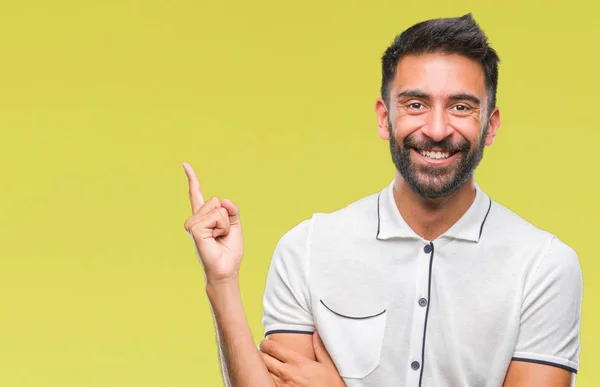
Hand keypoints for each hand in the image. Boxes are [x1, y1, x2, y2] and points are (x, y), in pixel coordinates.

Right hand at [182, 162, 242, 283]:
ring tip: (218, 238)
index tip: (184, 164)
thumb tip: (223, 200)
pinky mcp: (194, 229)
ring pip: (218, 209)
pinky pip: (216, 216)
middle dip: (227, 217)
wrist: (226, 269)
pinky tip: (215, 239)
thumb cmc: (229, 250)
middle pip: (217, 201)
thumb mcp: (235, 225)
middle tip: (222, 235)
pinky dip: (222, 227)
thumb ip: (231, 209)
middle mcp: (195, 219)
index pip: (196, 194)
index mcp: (203, 217)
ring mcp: (192, 224)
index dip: (192, 179)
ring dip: (225, 224)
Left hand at [259, 331, 345, 386]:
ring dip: (262, 368)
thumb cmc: (331, 385)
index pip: (273, 348)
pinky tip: (268, 378)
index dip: (266, 344)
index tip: (265, 343)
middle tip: (262, 353)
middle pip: (263, 359)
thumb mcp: (328, 366)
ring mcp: (283, 386)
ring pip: (263, 373)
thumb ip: (320, 348)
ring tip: (263, 365)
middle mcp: (287, 374)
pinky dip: (266, 380)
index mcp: (298, 362)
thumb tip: (316, 332)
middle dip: (260, 355)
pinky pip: (268, 384)